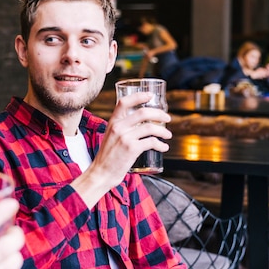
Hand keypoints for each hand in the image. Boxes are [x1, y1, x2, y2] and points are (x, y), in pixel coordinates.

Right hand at [73, 92, 171, 206]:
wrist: (101, 173)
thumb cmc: (108, 157)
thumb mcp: (111, 137)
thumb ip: (121, 129)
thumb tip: (139, 125)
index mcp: (112, 122)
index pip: (124, 102)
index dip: (139, 96)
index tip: (150, 95)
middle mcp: (118, 127)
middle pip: (143, 112)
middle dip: (159, 114)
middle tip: (167, 118)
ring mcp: (125, 137)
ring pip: (150, 127)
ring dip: (163, 130)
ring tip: (168, 135)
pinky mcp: (131, 149)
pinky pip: (151, 142)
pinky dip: (160, 144)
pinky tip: (163, 147)